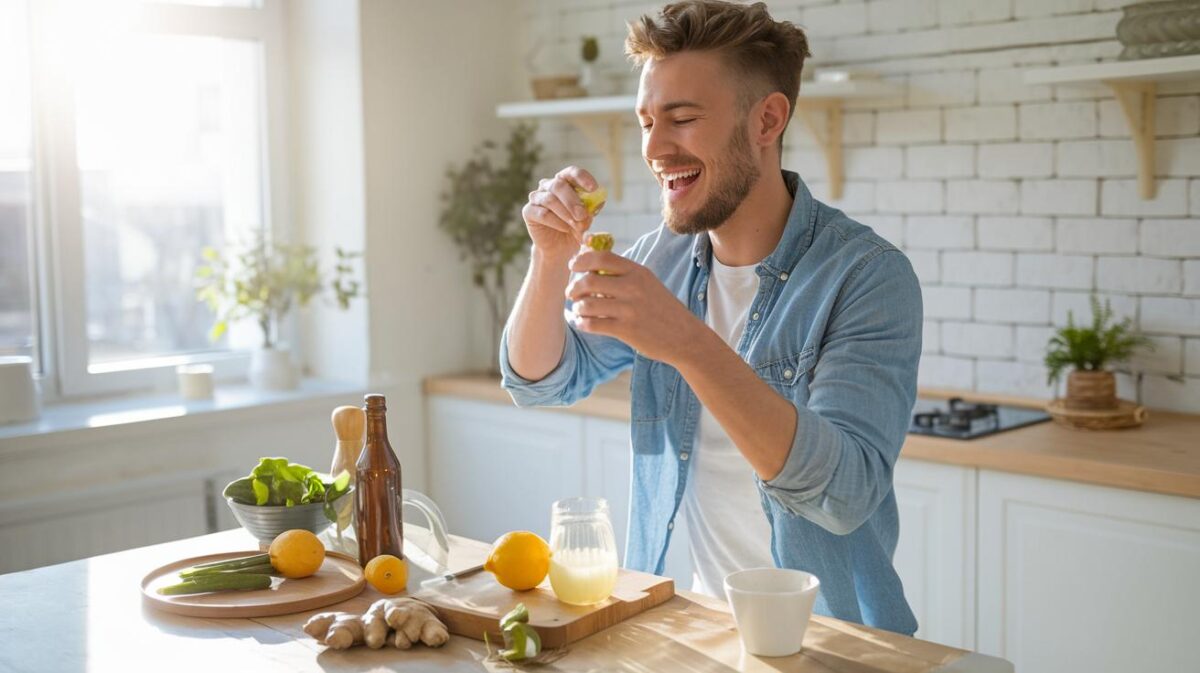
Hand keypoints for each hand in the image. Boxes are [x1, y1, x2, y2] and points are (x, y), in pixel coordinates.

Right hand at [521, 166, 605, 263]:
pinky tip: (565, 228)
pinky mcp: (528, 211)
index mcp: (564, 182)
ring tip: (575, 225)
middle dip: (572, 200)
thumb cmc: (574, 228)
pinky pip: (542, 214)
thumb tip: (599, 201)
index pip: (571, 173)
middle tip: (582, 215)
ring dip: (565, 213)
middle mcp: (548, 186)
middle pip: (558, 185)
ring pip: (550, 199)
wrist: (560, 248)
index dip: (582, 177)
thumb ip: (591, 209)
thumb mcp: (587, 218)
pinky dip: (556, 222)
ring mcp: (536, 197)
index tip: (593, 188)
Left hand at [565, 249, 705, 364]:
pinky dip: (582, 324)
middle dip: (574, 287)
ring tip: (579, 311)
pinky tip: (583, 323)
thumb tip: (590, 262)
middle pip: (589, 280)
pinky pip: (592, 324)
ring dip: (578, 308)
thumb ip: (623, 273)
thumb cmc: (661, 308)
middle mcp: (633, 287)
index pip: (601, 257)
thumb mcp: (647, 282)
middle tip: (571, 293)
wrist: (684, 336)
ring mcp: (629, 309)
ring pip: (587, 304)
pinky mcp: (626, 330)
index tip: (573, 266)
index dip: (581, 260)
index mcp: (637, 271)